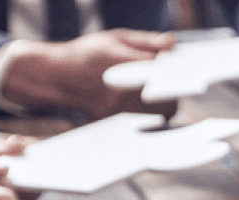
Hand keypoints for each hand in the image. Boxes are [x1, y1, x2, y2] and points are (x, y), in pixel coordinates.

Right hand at [2, 30, 177, 118]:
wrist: (54, 75)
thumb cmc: (85, 53)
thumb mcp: (115, 38)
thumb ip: (147, 42)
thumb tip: (173, 43)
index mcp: (124, 64)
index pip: (166, 74)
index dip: (179, 74)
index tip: (185, 72)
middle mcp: (122, 89)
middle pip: (169, 100)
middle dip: (175, 92)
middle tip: (172, 84)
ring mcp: (117, 108)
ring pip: (160, 115)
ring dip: (166, 105)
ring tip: (157, 94)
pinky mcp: (113, 121)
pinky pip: (143, 123)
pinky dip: (151, 115)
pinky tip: (144, 103)